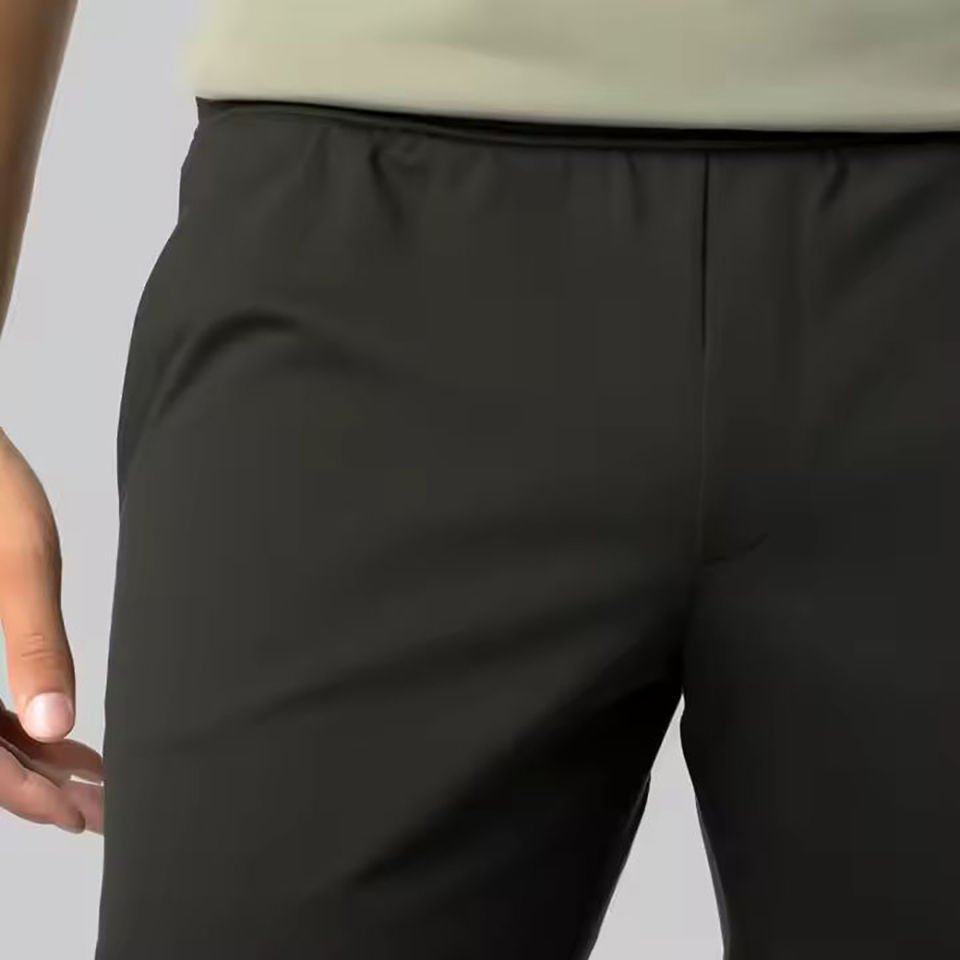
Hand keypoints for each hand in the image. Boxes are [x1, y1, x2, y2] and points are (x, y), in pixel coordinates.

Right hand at [0, 425, 102, 833]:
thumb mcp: (19, 561)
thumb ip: (33, 644)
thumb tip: (56, 726)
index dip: (29, 795)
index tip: (85, 816)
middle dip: (36, 789)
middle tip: (102, 810)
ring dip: (28, 763)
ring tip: (92, 782)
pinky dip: (12, 728)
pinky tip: (60, 738)